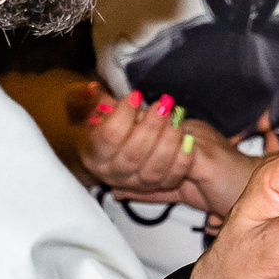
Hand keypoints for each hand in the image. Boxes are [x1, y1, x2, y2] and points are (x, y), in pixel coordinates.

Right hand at [73, 83, 204, 205]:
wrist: (119, 147)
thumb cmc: (107, 124)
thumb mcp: (94, 111)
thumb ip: (91, 100)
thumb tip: (92, 90)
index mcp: (94, 154)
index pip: (108, 138)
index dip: (123, 116)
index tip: (136, 96)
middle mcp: (112, 173)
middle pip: (133, 154)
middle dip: (152, 126)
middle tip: (164, 104)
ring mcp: (136, 184)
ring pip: (154, 168)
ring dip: (170, 140)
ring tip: (177, 117)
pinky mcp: (158, 188)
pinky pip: (173, 177)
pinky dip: (183, 158)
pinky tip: (188, 138)